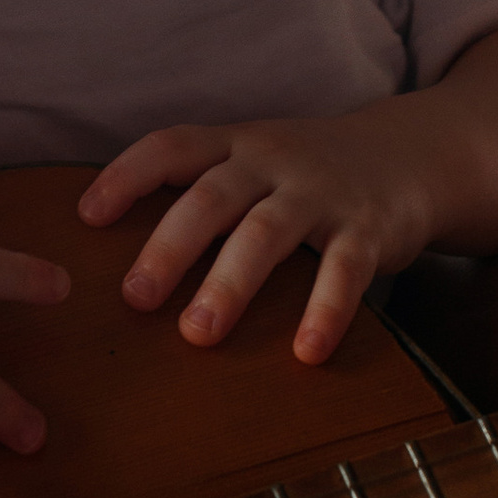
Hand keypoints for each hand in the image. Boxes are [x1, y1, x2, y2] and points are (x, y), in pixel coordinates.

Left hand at [81, 115, 437, 361]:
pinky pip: (345, 269)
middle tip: (134, 298)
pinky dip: (325, 310)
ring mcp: (321, 192)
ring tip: (197, 334)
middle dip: (168, 247)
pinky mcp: (369, 227)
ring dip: (229, 284)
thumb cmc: (306, 176)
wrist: (410, 156)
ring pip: (266, 232)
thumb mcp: (253, 163)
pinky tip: (306, 352)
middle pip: (211, 197)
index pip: (170, 147)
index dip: (126, 176)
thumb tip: (122, 263)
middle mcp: (272, 161)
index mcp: (235, 145)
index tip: (86, 217)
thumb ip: (200, 194)